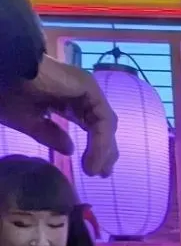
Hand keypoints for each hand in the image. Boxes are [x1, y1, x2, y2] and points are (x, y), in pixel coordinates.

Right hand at [0, 56, 119, 175]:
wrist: (1, 71)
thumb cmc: (6, 92)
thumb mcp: (28, 121)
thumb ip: (50, 135)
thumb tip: (70, 150)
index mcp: (67, 100)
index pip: (91, 127)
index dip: (96, 149)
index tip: (94, 171)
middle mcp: (81, 94)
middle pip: (102, 126)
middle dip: (105, 152)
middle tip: (103, 174)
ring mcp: (86, 88)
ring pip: (105, 124)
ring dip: (104, 150)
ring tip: (97, 171)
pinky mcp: (88, 86)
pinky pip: (102, 118)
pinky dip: (102, 140)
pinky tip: (96, 158)